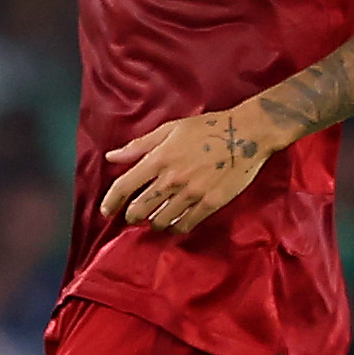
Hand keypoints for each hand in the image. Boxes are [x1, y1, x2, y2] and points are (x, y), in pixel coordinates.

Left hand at [97, 103, 279, 236]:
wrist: (247, 133)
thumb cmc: (208, 127)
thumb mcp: (170, 129)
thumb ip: (139, 146)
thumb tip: (111, 156)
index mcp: (159, 158)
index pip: (124, 186)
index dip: (110, 202)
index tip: (106, 211)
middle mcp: (171, 179)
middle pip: (139, 209)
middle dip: (132, 215)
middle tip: (134, 215)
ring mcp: (191, 193)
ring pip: (160, 220)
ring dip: (153, 222)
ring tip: (155, 218)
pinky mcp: (210, 203)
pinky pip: (184, 224)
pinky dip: (175, 226)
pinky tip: (175, 222)